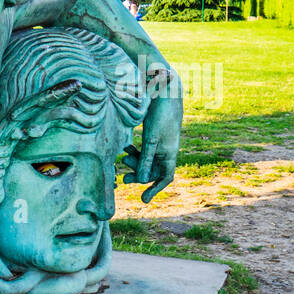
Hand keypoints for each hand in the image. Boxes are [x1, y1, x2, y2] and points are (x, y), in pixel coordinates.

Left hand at [122, 68, 181, 202]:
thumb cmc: (161, 117)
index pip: (165, 177)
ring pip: (146, 159)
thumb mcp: (151, 140)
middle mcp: (166, 151)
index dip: (155, 189)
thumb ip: (146, 160)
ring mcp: (159, 143)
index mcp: (169, 154)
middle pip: (152, 170)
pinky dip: (134, 150)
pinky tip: (125, 146)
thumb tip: (141, 181)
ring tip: (123, 156)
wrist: (166, 93)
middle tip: (123, 178)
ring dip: (134, 161)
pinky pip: (143, 149)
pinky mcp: (153, 135)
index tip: (143, 199)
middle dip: (139, 174)